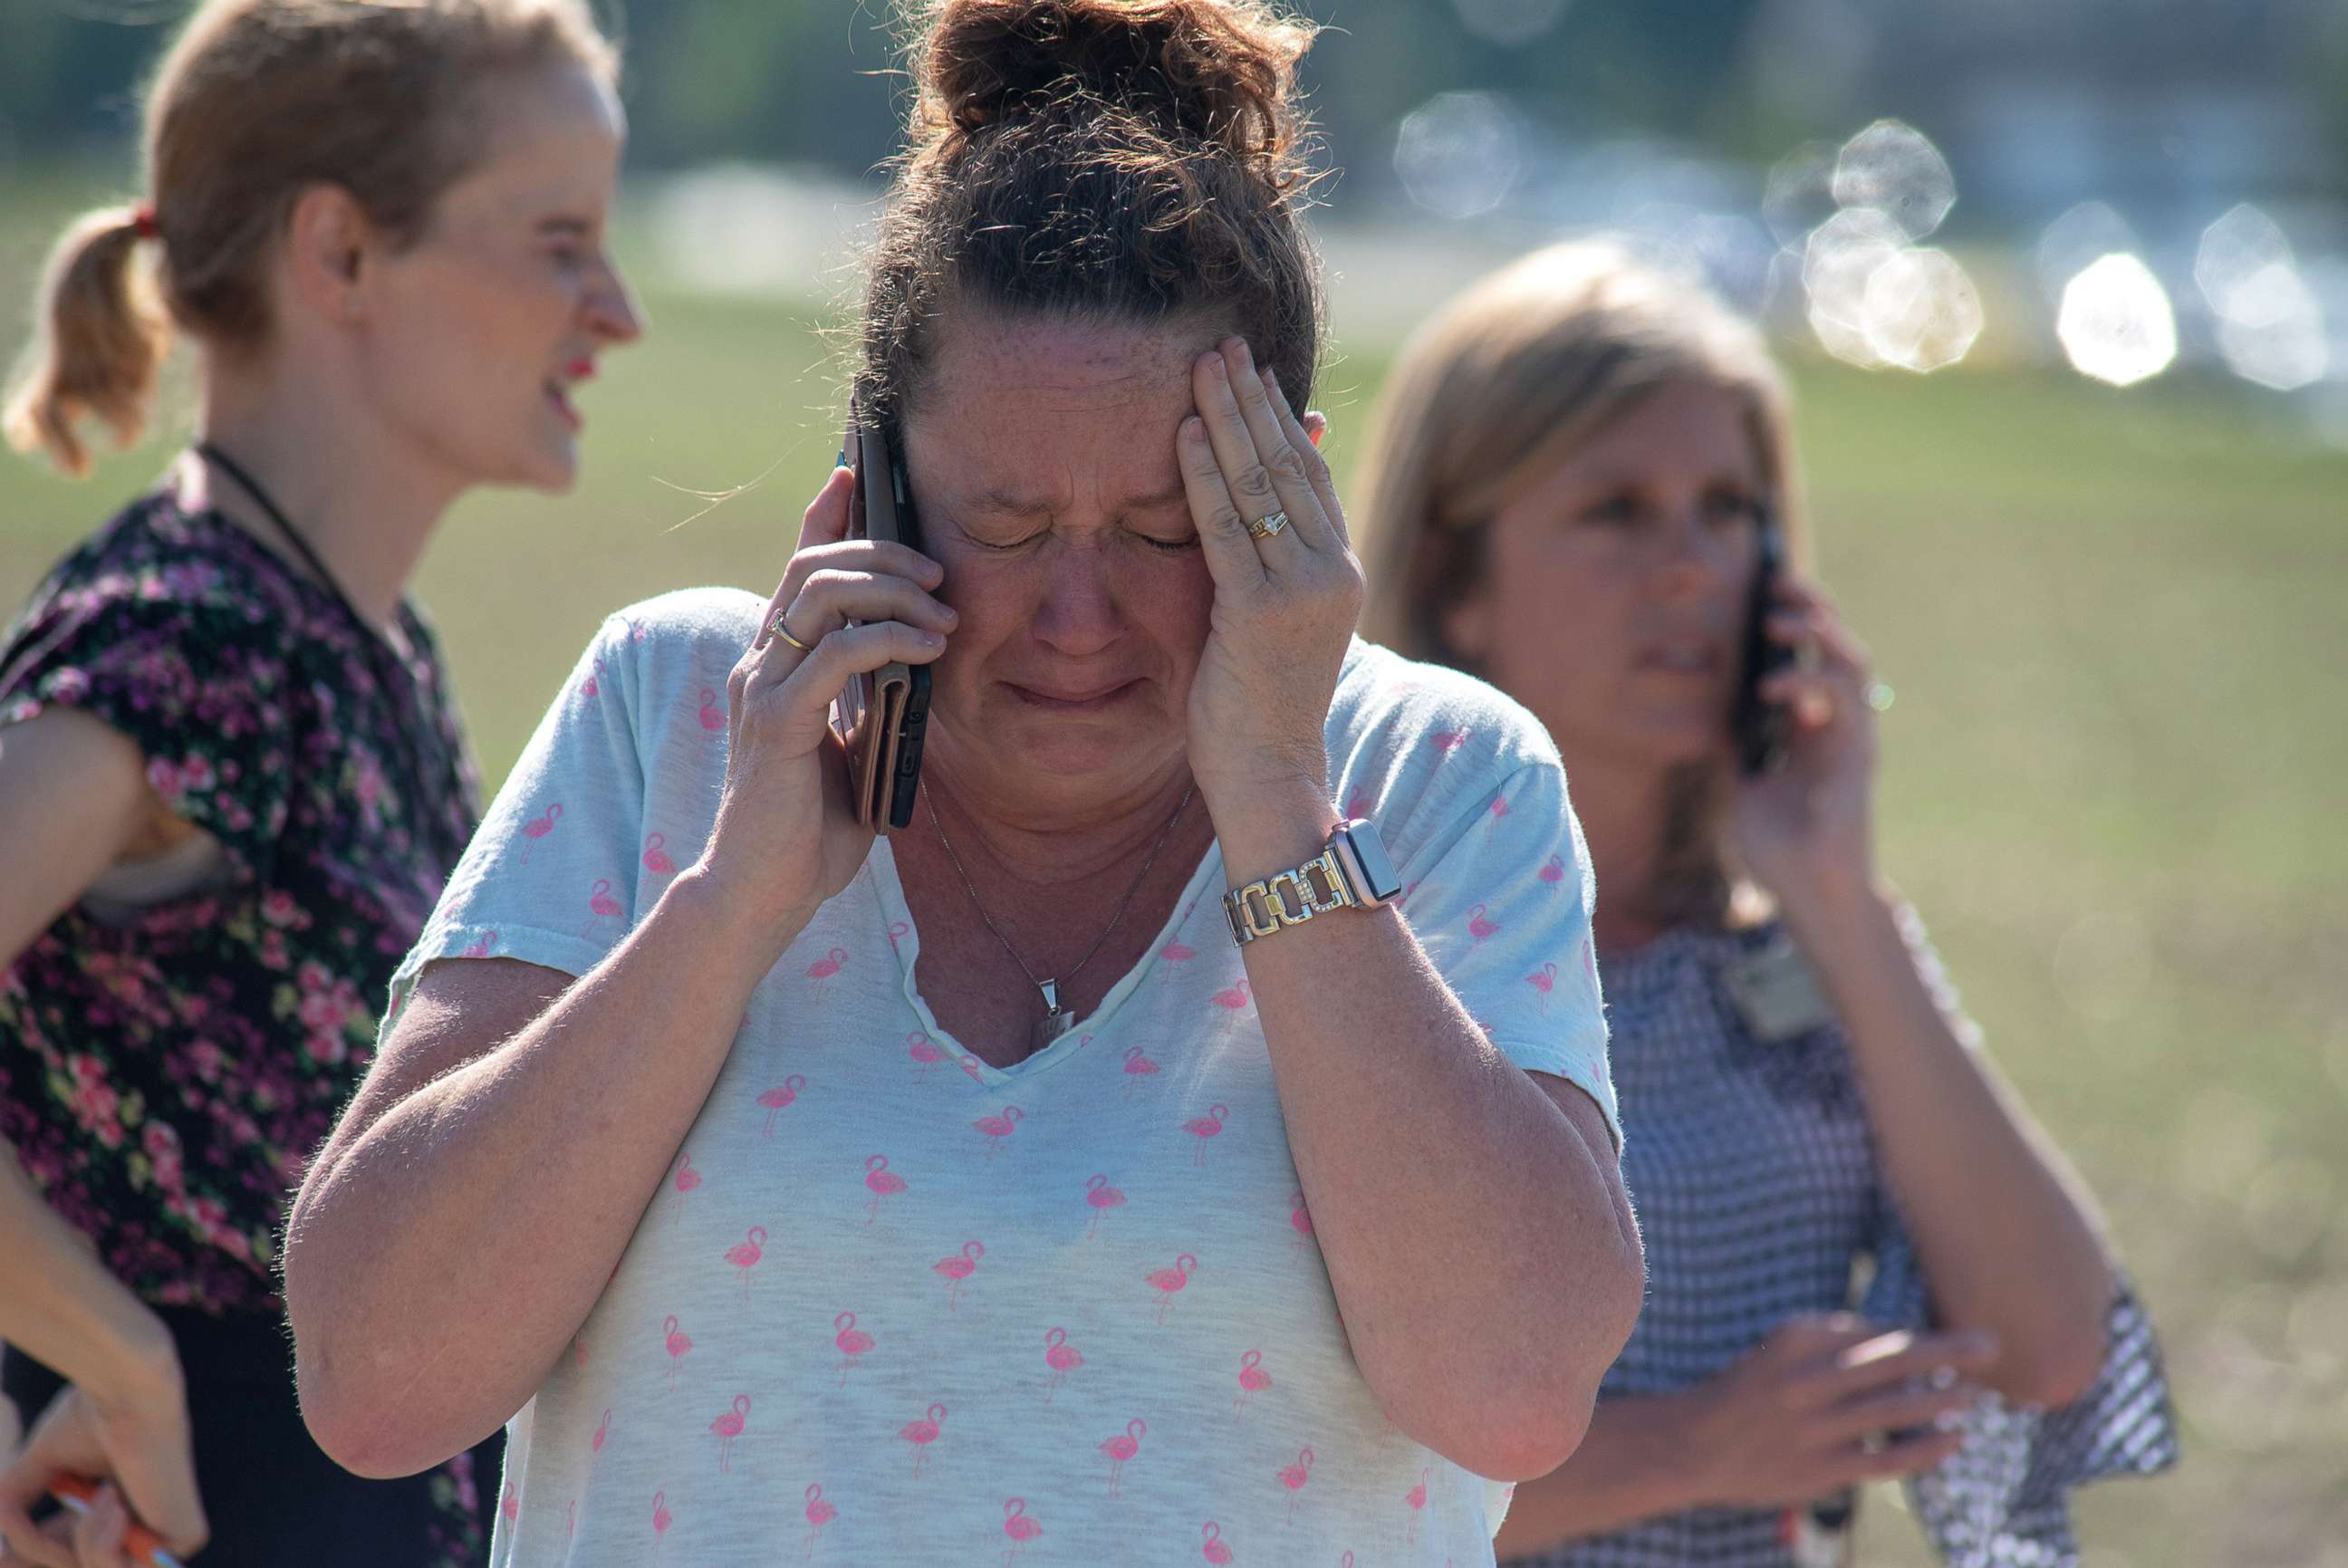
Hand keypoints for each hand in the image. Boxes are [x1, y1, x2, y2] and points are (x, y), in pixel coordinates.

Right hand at [0, 1380, 205, 1567]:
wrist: (128, 1394)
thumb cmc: (88, 1418)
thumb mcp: (38, 1471)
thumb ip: (15, 1510)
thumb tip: (1, 1554)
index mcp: (116, 1505)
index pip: (74, 1552)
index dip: (33, 1560)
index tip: (1, 1559)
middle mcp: (142, 1521)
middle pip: (84, 1566)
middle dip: (41, 1563)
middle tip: (6, 1556)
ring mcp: (165, 1532)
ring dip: (73, 1545)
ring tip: (99, 1493)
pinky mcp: (185, 1536)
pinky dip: (102, 1545)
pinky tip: (114, 1501)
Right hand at [689, 463, 955, 955]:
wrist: (764, 893)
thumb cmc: (810, 828)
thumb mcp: (854, 747)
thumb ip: (871, 700)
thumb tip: (918, 660)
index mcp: (777, 663)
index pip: (798, 568)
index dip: (825, 515)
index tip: (857, 473)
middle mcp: (762, 663)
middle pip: (813, 565)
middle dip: (882, 550)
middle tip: (939, 573)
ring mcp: (764, 688)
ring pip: (823, 594)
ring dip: (893, 591)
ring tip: (944, 615)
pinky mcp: (779, 722)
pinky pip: (836, 654)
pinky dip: (889, 639)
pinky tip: (928, 650)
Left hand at [1175, 338, 1362, 820]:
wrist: (1271, 776)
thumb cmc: (1257, 707)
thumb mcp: (1268, 620)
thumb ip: (1266, 561)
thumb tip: (1250, 509)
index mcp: (1338, 572)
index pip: (1309, 474)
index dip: (1279, 417)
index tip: (1251, 370)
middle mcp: (1331, 572)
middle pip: (1289, 464)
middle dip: (1252, 400)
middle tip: (1223, 343)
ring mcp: (1302, 591)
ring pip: (1262, 485)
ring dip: (1229, 418)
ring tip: (1202, 365)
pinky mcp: (1262, 613)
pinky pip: (1228, 529)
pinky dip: (1205, 476)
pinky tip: (1185, 433)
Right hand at [1682, 1313, 1996, 1509]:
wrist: (1693, 1444)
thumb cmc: (1749, 1391)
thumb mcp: (1781, 1349)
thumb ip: (1834, 1344)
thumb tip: (1904, 1347)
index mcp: (1796, 1339)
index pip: (1872, 1332)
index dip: (1916, 1337)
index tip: (1950, 1340)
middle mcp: (1806, 1379)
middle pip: (1893, 1362)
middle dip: (1947, 1352)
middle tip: (1990, 1346)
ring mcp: (1813, 1426)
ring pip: (1894, 1410)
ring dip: (1943, 1400)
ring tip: (1978, 1394)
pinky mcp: (1819, 1469)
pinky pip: (1885, 1459)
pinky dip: (1924, 1449)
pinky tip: (1953, 1440)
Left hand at [1729, 576, 1879, 914]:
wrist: (1808, 896)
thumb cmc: (1780, 847)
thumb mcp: (1746, 782)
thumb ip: (1741, 742)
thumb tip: (1716, 703)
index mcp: (1813, 729)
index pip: (1811, 657)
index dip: (1795, 620)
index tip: (1766, 589)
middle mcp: (1838, 727)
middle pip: (1838, 649)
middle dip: (1813, 611)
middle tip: (1779, 585)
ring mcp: (1853, 741)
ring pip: (1852, 668)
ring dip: (1816, 638)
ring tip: (1776, 625)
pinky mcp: (1858, 763)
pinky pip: (1848, 710)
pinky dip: (1811, 689)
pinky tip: (1776, 693)